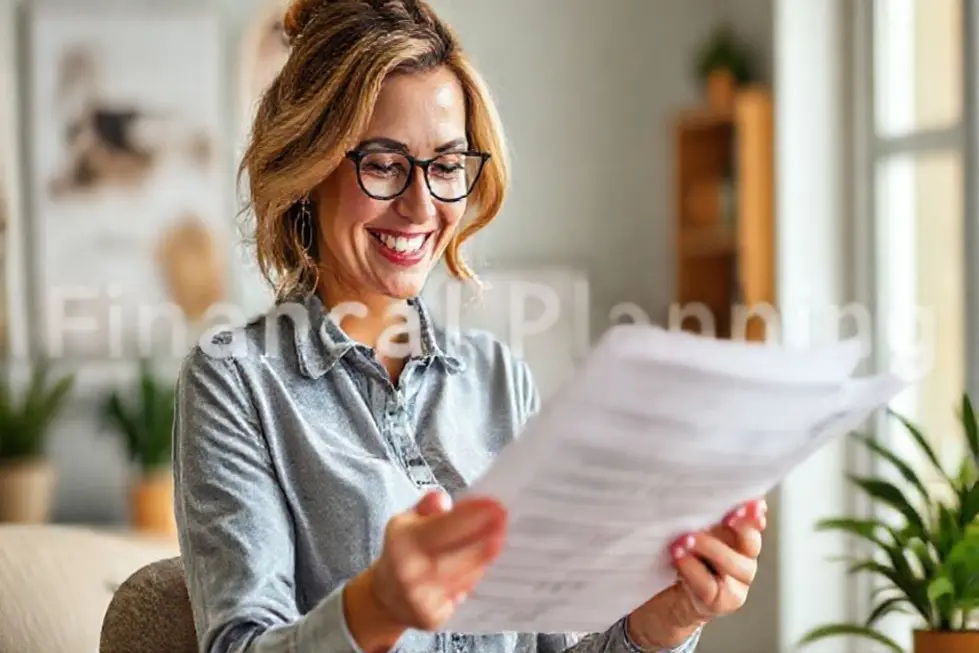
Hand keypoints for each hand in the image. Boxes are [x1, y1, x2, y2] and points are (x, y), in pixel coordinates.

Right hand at [344, 490, 506, 651]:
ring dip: (485, 556)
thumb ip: (426, 507)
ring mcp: (422, 598)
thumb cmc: (402, 553)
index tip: (494, 505)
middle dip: (486, 536)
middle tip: (505, 520)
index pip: (443, 527)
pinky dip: (475, 577)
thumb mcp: (406, 522)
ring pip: (465, 575)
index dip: (471, 516)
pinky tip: (484, 564)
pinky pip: (463, 594)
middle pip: (459, 554)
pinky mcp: (433, 618)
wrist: (386, 597)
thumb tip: (443, 501)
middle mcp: (410, 573)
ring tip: (501, 537)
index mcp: (402, 544)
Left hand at [626, 498, 766, 649]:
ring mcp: (738, 583)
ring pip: (732, 563)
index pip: (756, 521)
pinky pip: (709, 584)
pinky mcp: (723, 601)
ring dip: (708, 547)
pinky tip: (678, 558)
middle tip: (727, 516)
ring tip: (685, 539)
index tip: (752, 503)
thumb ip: (705, 514)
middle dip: (741, 526)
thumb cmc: (688, 554)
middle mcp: (746, 558)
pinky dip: (691, 568)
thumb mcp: (697, 530)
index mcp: (743, 537)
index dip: (755, 513)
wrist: (675, 594)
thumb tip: (695, 490)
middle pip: (751, 541)